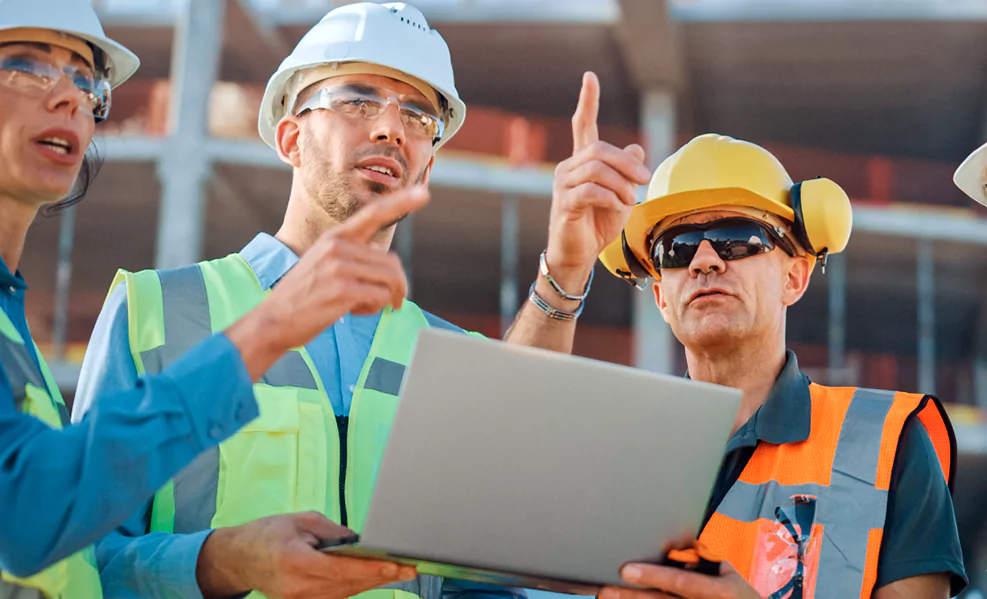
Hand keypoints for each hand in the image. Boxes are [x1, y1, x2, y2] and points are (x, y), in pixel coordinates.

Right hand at [197, 512, 416, 598]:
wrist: (239, 557)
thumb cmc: (267, 534)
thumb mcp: (300, 520)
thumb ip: (332, 531)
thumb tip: (360, 539)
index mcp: (294, 560)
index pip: (339, 569)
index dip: (369, 569)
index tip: (393, 565)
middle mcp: (297, 586)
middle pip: (347, 585)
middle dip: (381, 576)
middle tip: (410, 568)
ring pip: (344, 594)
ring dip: (373, 583)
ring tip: (400, 572)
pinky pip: (335, 597)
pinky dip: (357, 587)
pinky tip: (375, 579)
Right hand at [227, 187, 428, 378]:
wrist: (272, 321)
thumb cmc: (304, 298)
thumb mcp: (324, 265)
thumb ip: (353, 259)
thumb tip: (391, 270)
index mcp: (335, 238)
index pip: (373, 214)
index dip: (401, 203)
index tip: (424, 193)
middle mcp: (337, 246)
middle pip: (393, 263)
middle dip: (397, 287)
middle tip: (389, 303)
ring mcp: (339, 266)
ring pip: (390, 280)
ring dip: (385, 299)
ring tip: (362, 306)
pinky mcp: (342, 289)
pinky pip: (380, 297)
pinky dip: (374, 309)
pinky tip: (353, 312)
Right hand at [544, 71, 650, 292]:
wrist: (579, 254)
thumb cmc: (598, 224)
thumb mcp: (621, 194)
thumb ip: (626, 172)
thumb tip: (636, 150)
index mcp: (581, 162)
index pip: (583, 125)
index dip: (588, 101)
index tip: (590, 76)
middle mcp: (568, 168)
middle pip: (599, 149)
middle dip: (626, 163)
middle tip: (644, 181)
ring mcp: (562, 185)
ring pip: (597, 169)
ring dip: (621, 184)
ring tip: (631, 199)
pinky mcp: (564, 203)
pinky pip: (591, 191)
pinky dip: (611, 198)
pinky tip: (617, 208)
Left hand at [599, 562, 761, 598]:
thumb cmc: (738, 596)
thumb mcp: (729, 573)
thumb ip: (703, 557)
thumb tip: (679, 544)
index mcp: (718, 591)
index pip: (679, 582)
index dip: (652, 575)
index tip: (626, 570)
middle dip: (630, 596)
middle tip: (604, 590)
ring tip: (607, 597)